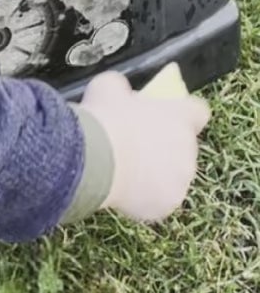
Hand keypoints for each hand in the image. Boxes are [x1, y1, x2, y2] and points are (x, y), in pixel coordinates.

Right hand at [80, 70, 210, 221]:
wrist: (93, 159)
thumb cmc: (104, 120)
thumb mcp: (109, 88)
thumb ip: (123, 89)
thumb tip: (119, 92)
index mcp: (182, 116)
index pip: (198, 112)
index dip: (182, 115)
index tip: (166, 117)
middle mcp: (189, 148)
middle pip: (183, 148)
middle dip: (164, 148)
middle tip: (135, 147)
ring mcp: (180, 179)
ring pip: (172, 177)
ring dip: (156, 175)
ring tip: (125, 173)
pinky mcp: (167, 204)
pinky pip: (159, 201)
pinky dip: (144, 199)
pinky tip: (123, 192)